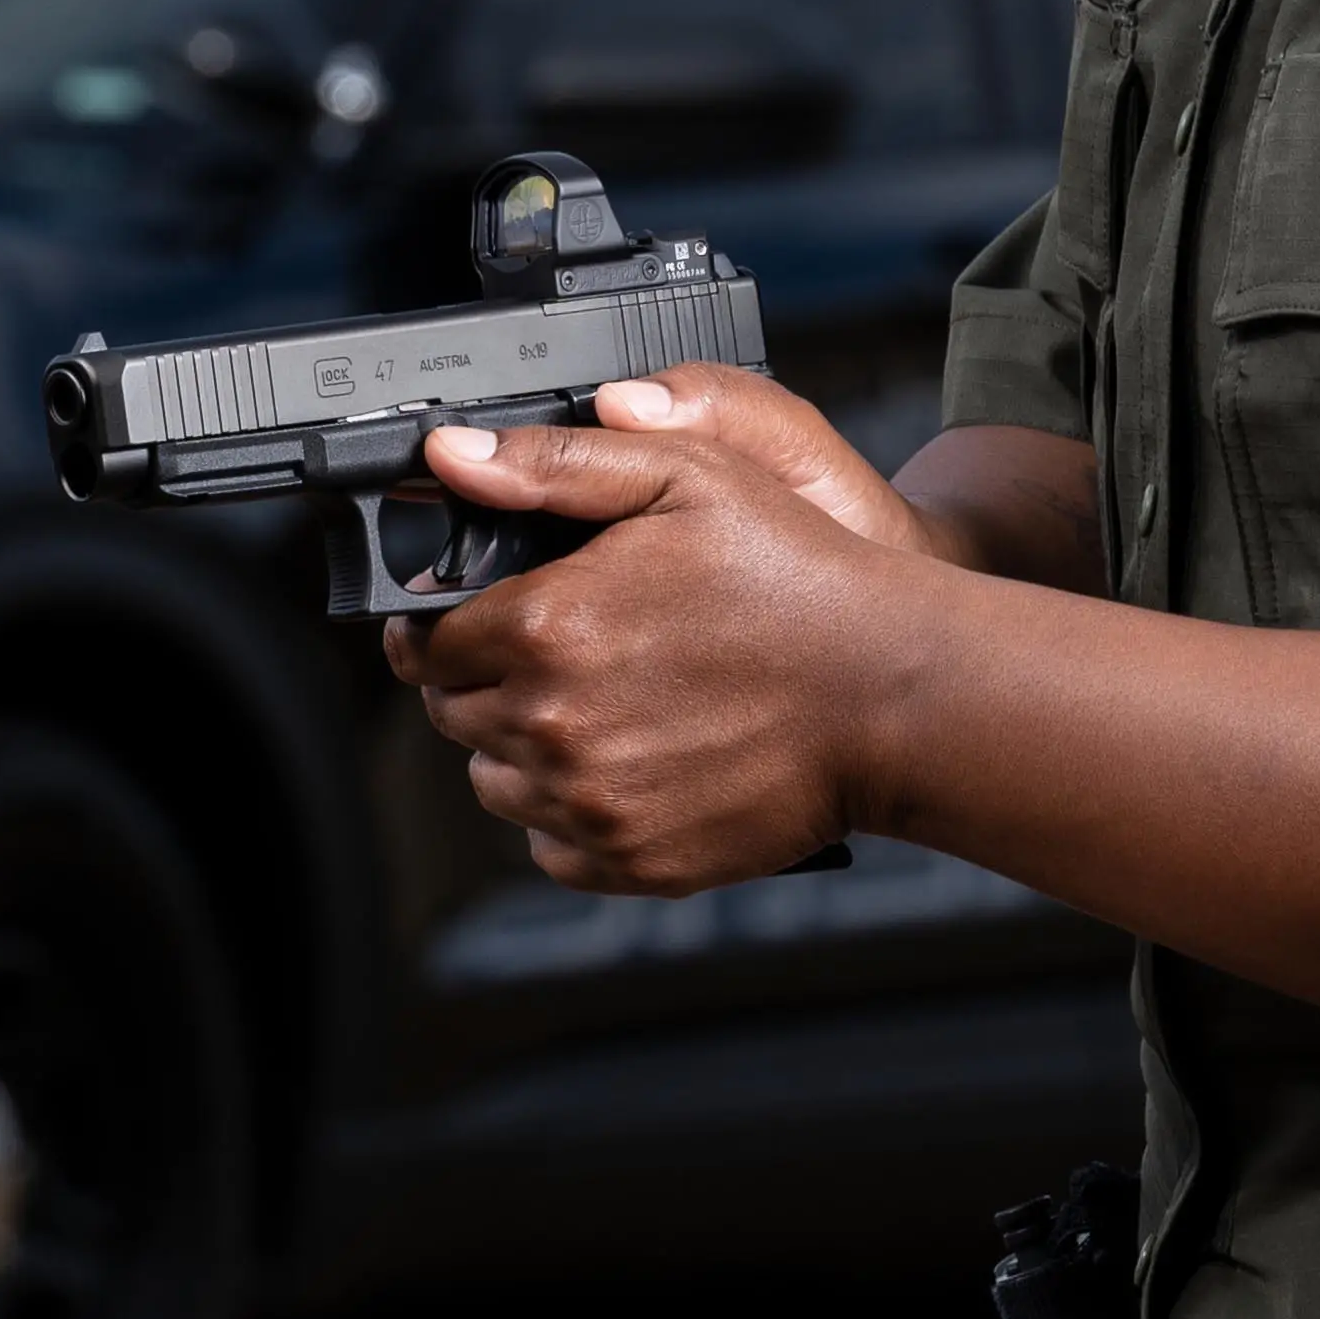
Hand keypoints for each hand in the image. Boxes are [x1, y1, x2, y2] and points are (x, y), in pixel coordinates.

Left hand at [387, 369, 913, 888]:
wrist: (894, 693)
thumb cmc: (799, 576)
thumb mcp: (688, 476)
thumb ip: (556, 463)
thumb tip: (449, 459)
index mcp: (547, 625)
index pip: (425, 642)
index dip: (444, 623)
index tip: (475, 616)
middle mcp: (552, 724)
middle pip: (454, 714)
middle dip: (488, 680)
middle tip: (562, 650)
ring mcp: (590, 802)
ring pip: (495, 782)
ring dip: (525, 746)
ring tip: (602, 704)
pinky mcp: (631, 859)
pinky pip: (551, 844)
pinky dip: (571, 810)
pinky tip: (629, 761)